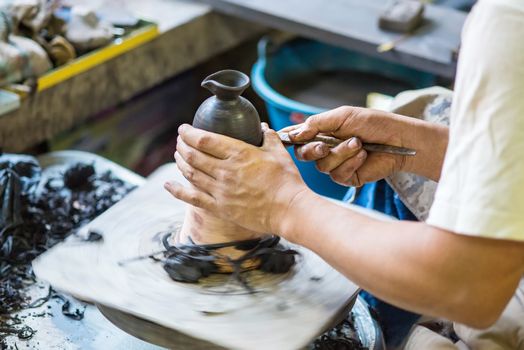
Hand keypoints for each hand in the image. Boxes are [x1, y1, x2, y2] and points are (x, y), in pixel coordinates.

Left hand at [164, 123, 309, 234]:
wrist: (289, 210)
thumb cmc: (287, 181)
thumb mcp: (279, 153)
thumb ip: (268, 138)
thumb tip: (263, 127)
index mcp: (238, 154)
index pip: (204, 140)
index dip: (189, 133)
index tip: (183, 129)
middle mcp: (225, 171)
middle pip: (193, 155)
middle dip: (182, 145)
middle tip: (179, 141)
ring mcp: (220, 191)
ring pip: (190, 174)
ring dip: (180, 162)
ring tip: (177, 156)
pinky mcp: (220, 208)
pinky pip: (193, 198)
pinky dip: (177, 190)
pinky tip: (168, 185)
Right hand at [282, 106, 417, 185]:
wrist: (399, 139)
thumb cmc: (374, 123)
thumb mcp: (344, 116)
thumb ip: (318, 123)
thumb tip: (296, 132)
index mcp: (322, 132)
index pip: (299, 137)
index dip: (289, 139)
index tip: (282, 139)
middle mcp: (326, 149)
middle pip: (304, 155)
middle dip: (313, 150)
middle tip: (324, 145)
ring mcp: (336, 164)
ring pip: (322, 166)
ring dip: (340, 153)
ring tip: (358, 144)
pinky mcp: (347, 177)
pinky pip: (337, 175)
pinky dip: (350, 163)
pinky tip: (363, 156)